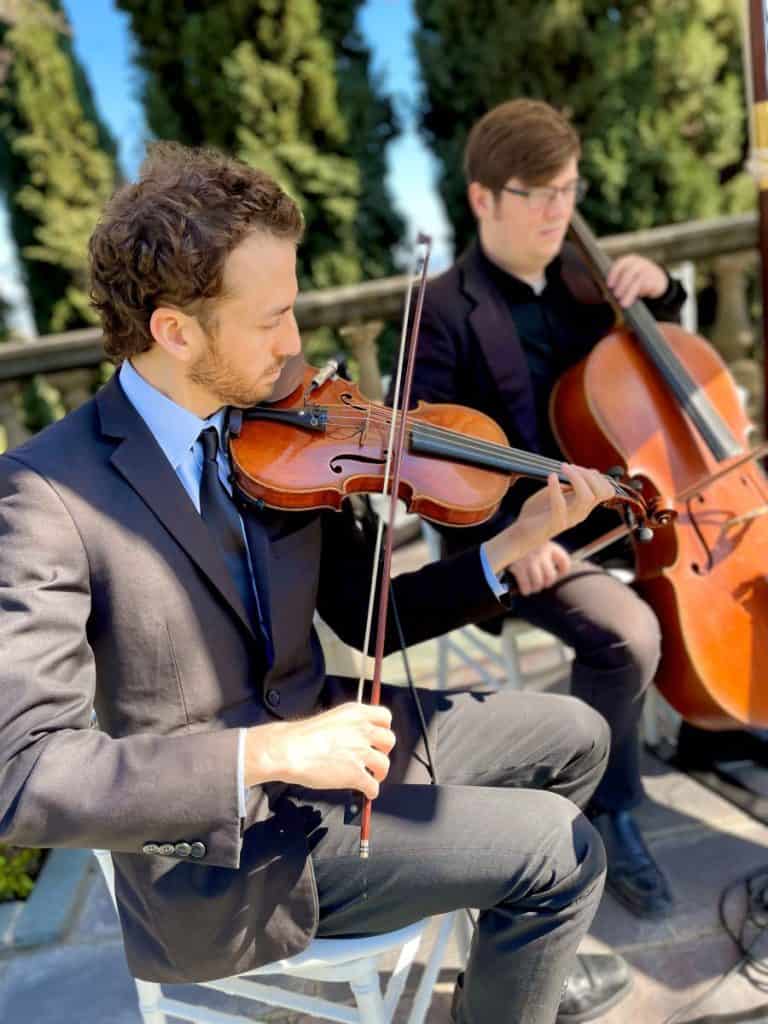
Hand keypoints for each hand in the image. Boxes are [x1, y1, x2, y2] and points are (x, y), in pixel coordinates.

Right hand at [245, 702, 395, 799]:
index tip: (379, 737)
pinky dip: (372, 792)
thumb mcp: (331, 719)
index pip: (385, 716)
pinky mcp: (355, 774)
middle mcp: (362, 730)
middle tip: (375, 758)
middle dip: (384, 751)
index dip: (384, 729)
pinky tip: (366, 793)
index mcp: (355, 713)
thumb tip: (356, 738)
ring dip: (380, 773)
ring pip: (384, 764)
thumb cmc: (301, 737)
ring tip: (373, 777)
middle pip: (389, 740)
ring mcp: (360, 751)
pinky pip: (373, 786)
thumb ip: (348, 726)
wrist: (288, 749)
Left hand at [484, 464, 613, 574]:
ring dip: (576, 478)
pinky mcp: (555, 523)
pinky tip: (550, 477)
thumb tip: (577, 471)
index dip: (597, 476)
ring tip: (561, 468)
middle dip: (588, 474)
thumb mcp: (555, 493)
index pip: (607, 491)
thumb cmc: (538, 511)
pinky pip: (561, 505)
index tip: (577, 468)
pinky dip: (556, 487)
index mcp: (584, 505)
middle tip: (568, 467)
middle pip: (601, 492)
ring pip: (586, 497)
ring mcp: (570, 519)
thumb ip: (568, 484)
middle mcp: (581, 512)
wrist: (522, 532)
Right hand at [506, 540, 570, 595]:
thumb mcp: (538, 545)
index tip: (556, 574)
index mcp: (549, 546)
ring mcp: (529, 560)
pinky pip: (526, 585)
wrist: (504, 540)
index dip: (562, 573)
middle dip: (546, 583)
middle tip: (541, 583)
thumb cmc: (524, 547)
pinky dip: (526, 590)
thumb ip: (548, 556)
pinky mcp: (517, 567)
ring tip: (533, 588)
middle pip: (551, 577)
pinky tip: (525, 589)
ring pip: (538, 583)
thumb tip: (555, 576)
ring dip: (535, 588)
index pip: (564, 563)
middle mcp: (541, 552)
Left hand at [606, 254, 667, 307]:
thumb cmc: (636, 279)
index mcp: (629, 260)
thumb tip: (606, 296)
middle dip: (621, 285)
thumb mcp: (627, 278)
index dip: (613, 274)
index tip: (609, 285)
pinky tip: (637, 298)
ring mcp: (648, 270)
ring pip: (638, 281)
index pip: (620, 264)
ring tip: (624, 303)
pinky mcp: (656, 279)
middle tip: (616, 296)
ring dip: (629, 293)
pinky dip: (640, 293)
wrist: (657, 280)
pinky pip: (647, 286)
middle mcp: (639, 263)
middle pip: (629, 272)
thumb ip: (617, 284)